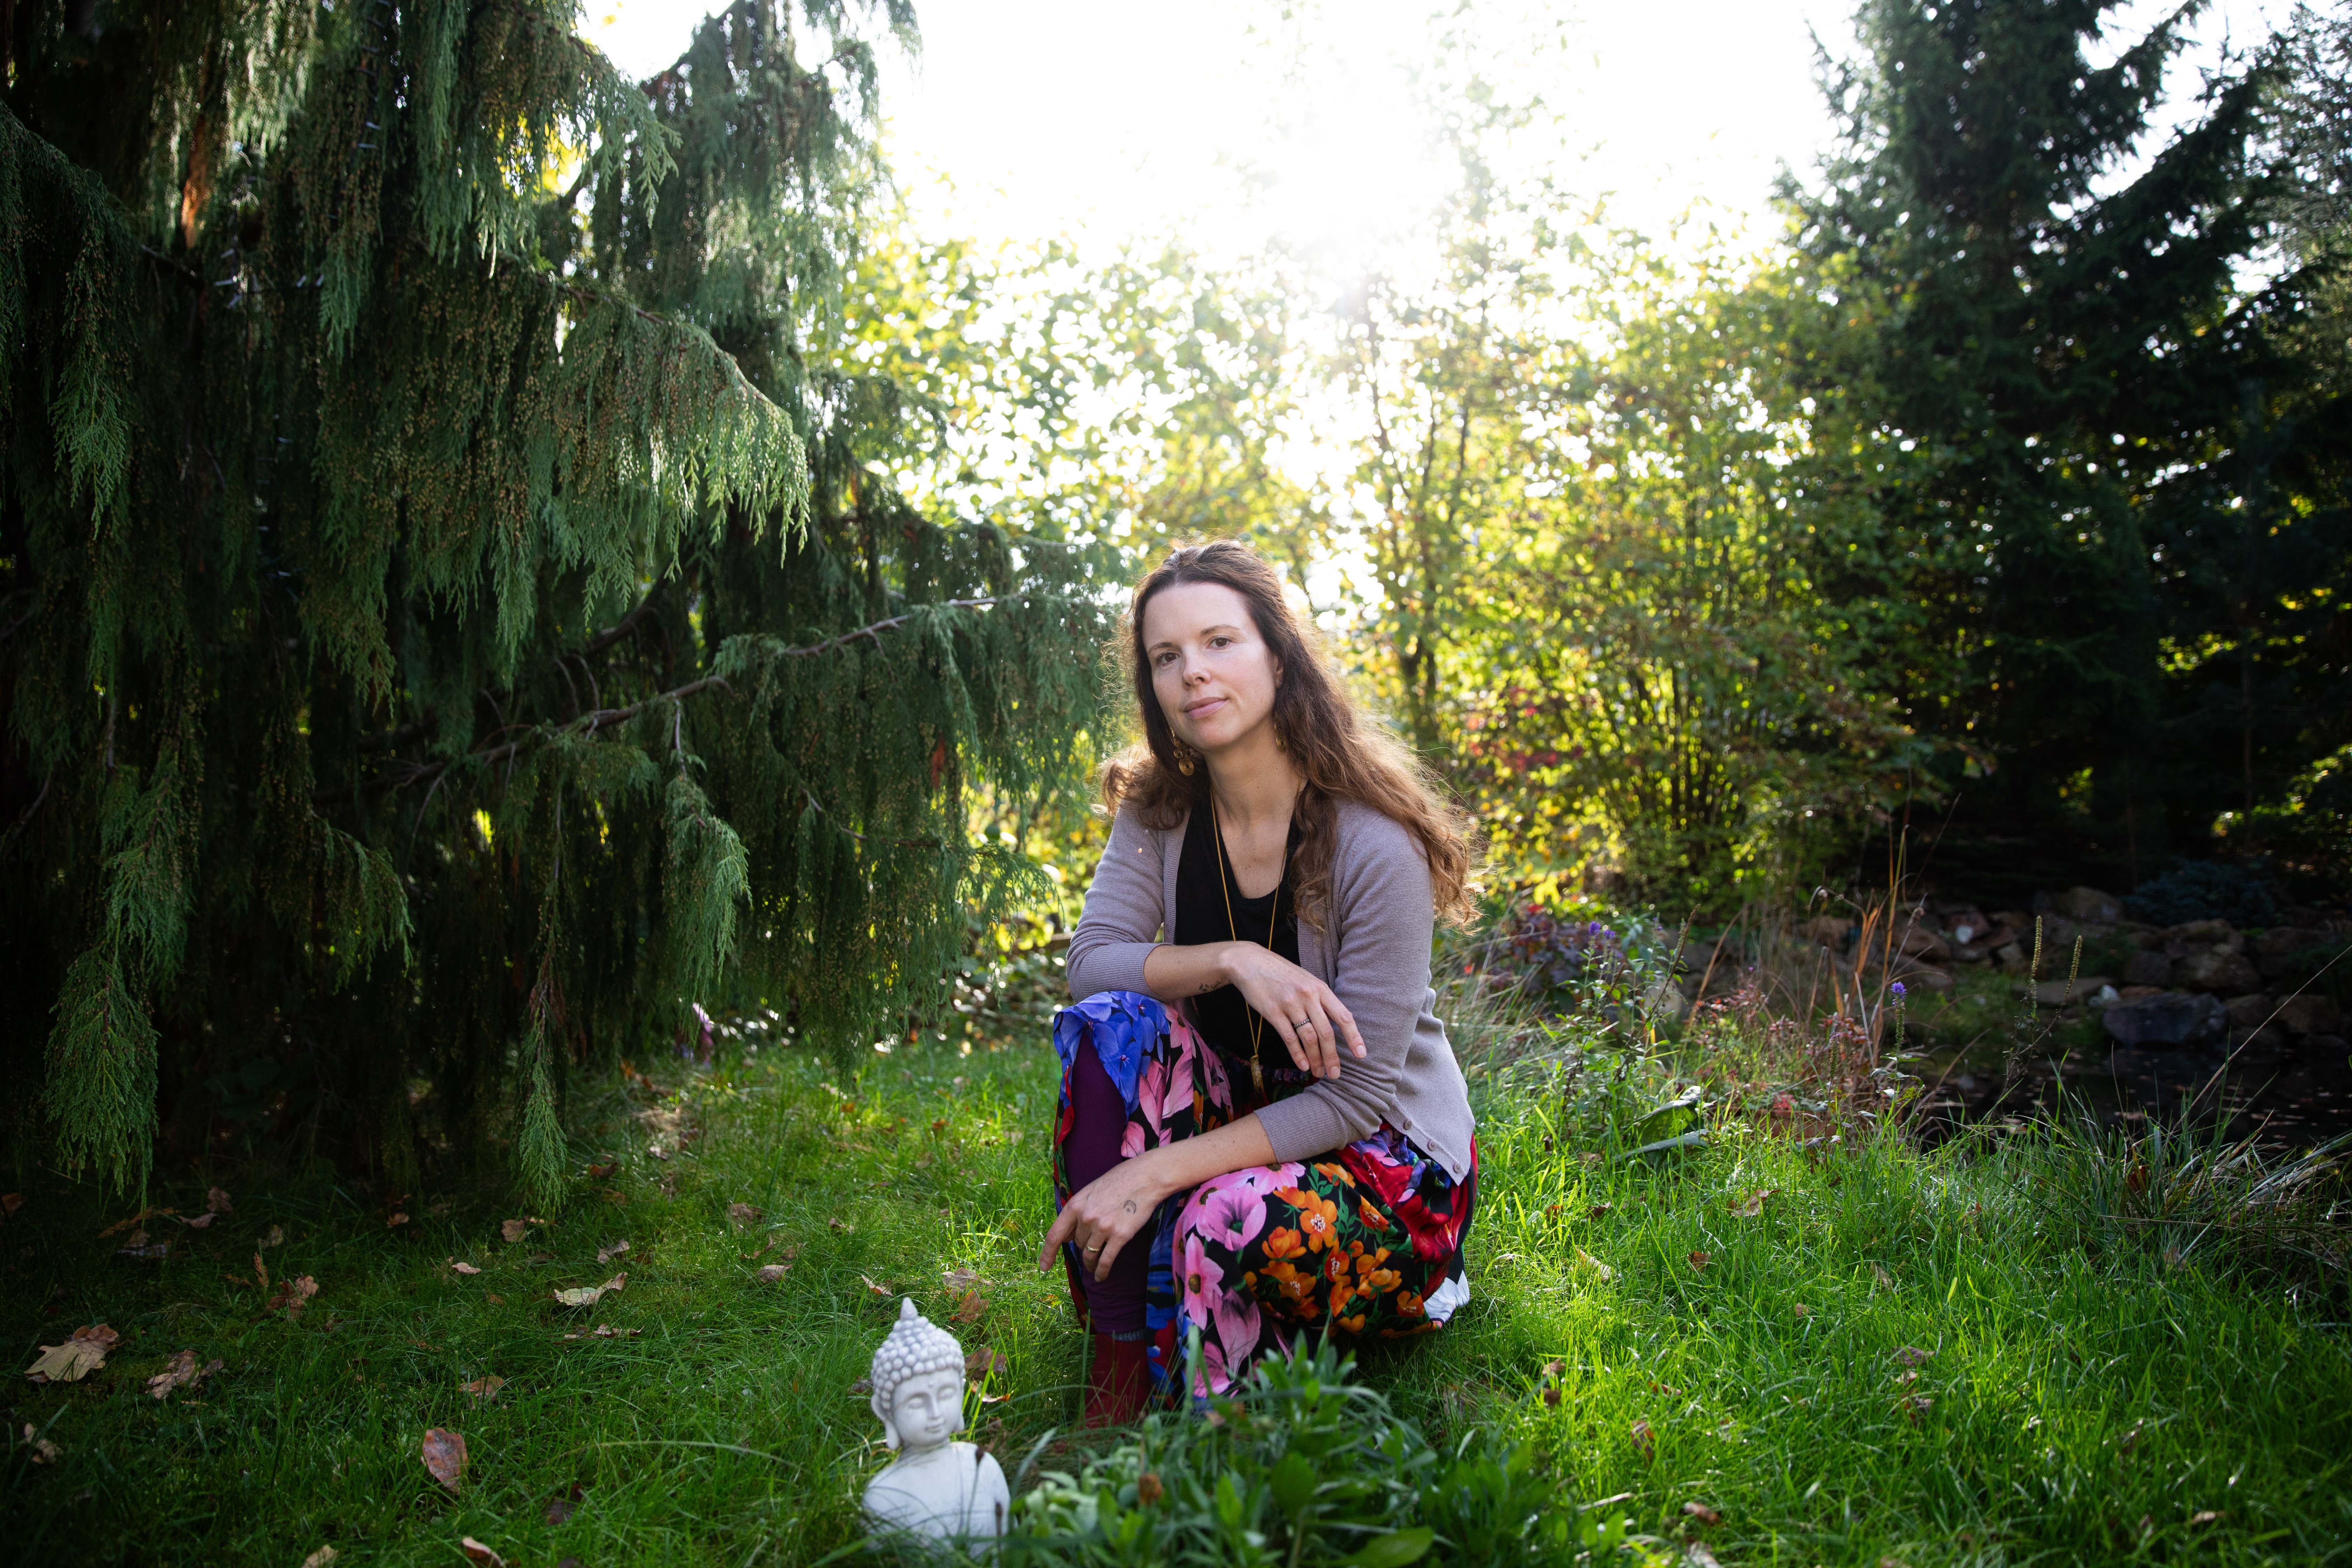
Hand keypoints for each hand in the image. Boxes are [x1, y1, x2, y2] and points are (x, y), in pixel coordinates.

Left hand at [1039, 1155, 1170, 1281]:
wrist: (1146, 1177)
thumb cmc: (1119, 1181)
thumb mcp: (1090, 1192)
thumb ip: (1078, 1212)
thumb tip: (1067, 1236)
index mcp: (1076, 1205)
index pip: (1055, 1235)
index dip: (1047, 1253)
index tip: (1043, 1267)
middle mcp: (1086, 1218)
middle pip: (1078, 1244)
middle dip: (1083, 1246)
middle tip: (1093, 1242)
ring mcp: (1103, 1227)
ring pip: (1089, 1254)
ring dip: (1090, 1263)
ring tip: (1092, 1268)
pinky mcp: (1120, 1236)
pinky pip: (1105, 1260)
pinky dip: (1101, 1271)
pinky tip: (1101, 1276)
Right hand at [1220, 944, 1365, 1080]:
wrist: (1251, 963)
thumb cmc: (1282, 973)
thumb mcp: (1307, 980)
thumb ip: (1320, 999)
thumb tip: (1335, 1024)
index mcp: (1320, 988)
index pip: (1343, 1016)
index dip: (1353, 1036)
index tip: (1361, 1054)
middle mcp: (1308, 996)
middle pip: (1326, 1032)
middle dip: (1332, 1056)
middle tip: (1335, 1074)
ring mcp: (1290, 1004)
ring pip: (1309, 1038)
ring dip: (1316, 1059)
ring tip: (1319, 1072)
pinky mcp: (1273, 1012)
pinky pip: (1289, 1038)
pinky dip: (1297, 1054)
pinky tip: (1303, 1065)